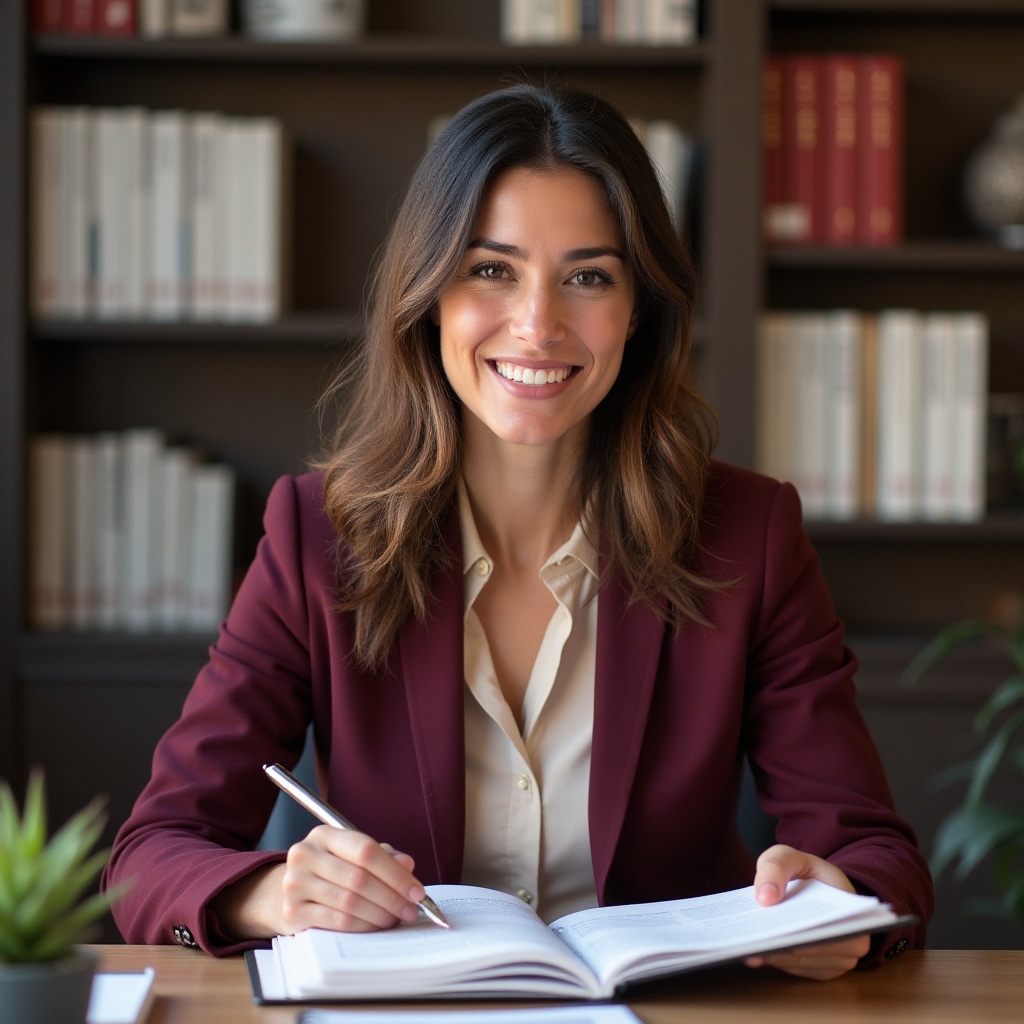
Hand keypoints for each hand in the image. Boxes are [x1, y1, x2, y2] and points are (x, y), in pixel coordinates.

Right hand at [213, 825, 426, 938]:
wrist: (282, 893)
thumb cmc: (329, 871)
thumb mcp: (353, 856)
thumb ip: (383, 856)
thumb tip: (407, 865)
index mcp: (324, 835)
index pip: (366, 850)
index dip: (395, 872)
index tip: (416, 891)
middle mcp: (305, 854)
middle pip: (359, 878)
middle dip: (392, 897)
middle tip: (410, 910)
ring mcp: (294, 883)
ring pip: (349, 902)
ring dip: (379, 914)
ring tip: (395, 919)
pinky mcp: (292, 912)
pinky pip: (336, 921)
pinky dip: (362, 926)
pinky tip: (374, 927)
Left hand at [744, 844, 869, 980]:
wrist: (818, 886)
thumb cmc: (806, 871)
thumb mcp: (791, 857)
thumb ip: (777, 867)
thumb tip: (765, 897)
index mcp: (853, 912)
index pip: (827, 929)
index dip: (801, 933)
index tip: (772, 933)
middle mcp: (853, 942)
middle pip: (814, 951)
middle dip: (781, 948)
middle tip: (750, 946)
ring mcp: (839, 960)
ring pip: (802, 963)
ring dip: (775, 957)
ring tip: (746, 950)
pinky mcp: (822, 969)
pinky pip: (798, 969)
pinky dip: (776, 960)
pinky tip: (754, 952)